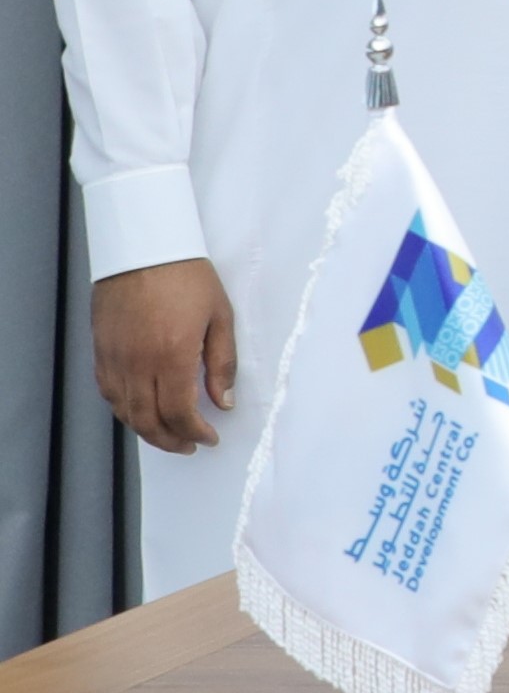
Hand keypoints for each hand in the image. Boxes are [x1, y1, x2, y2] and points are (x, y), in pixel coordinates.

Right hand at [90, 259, 235, 452]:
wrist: (143, 248)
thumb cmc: (188, 277)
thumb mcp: (220, 316)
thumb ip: (222, 363)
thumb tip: (224, 402)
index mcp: (172, 356)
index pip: (180, 413)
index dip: (195, 433)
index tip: (210, 438)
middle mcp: (138, 363)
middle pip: (148, 420)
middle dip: (171, 440)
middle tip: (190, 445)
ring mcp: (114, 358)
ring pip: (124, 411)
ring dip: (146, 430)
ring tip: (169, 434)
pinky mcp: (100, 350)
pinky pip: (108, 392)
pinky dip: (124, 409)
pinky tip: (140, 410)